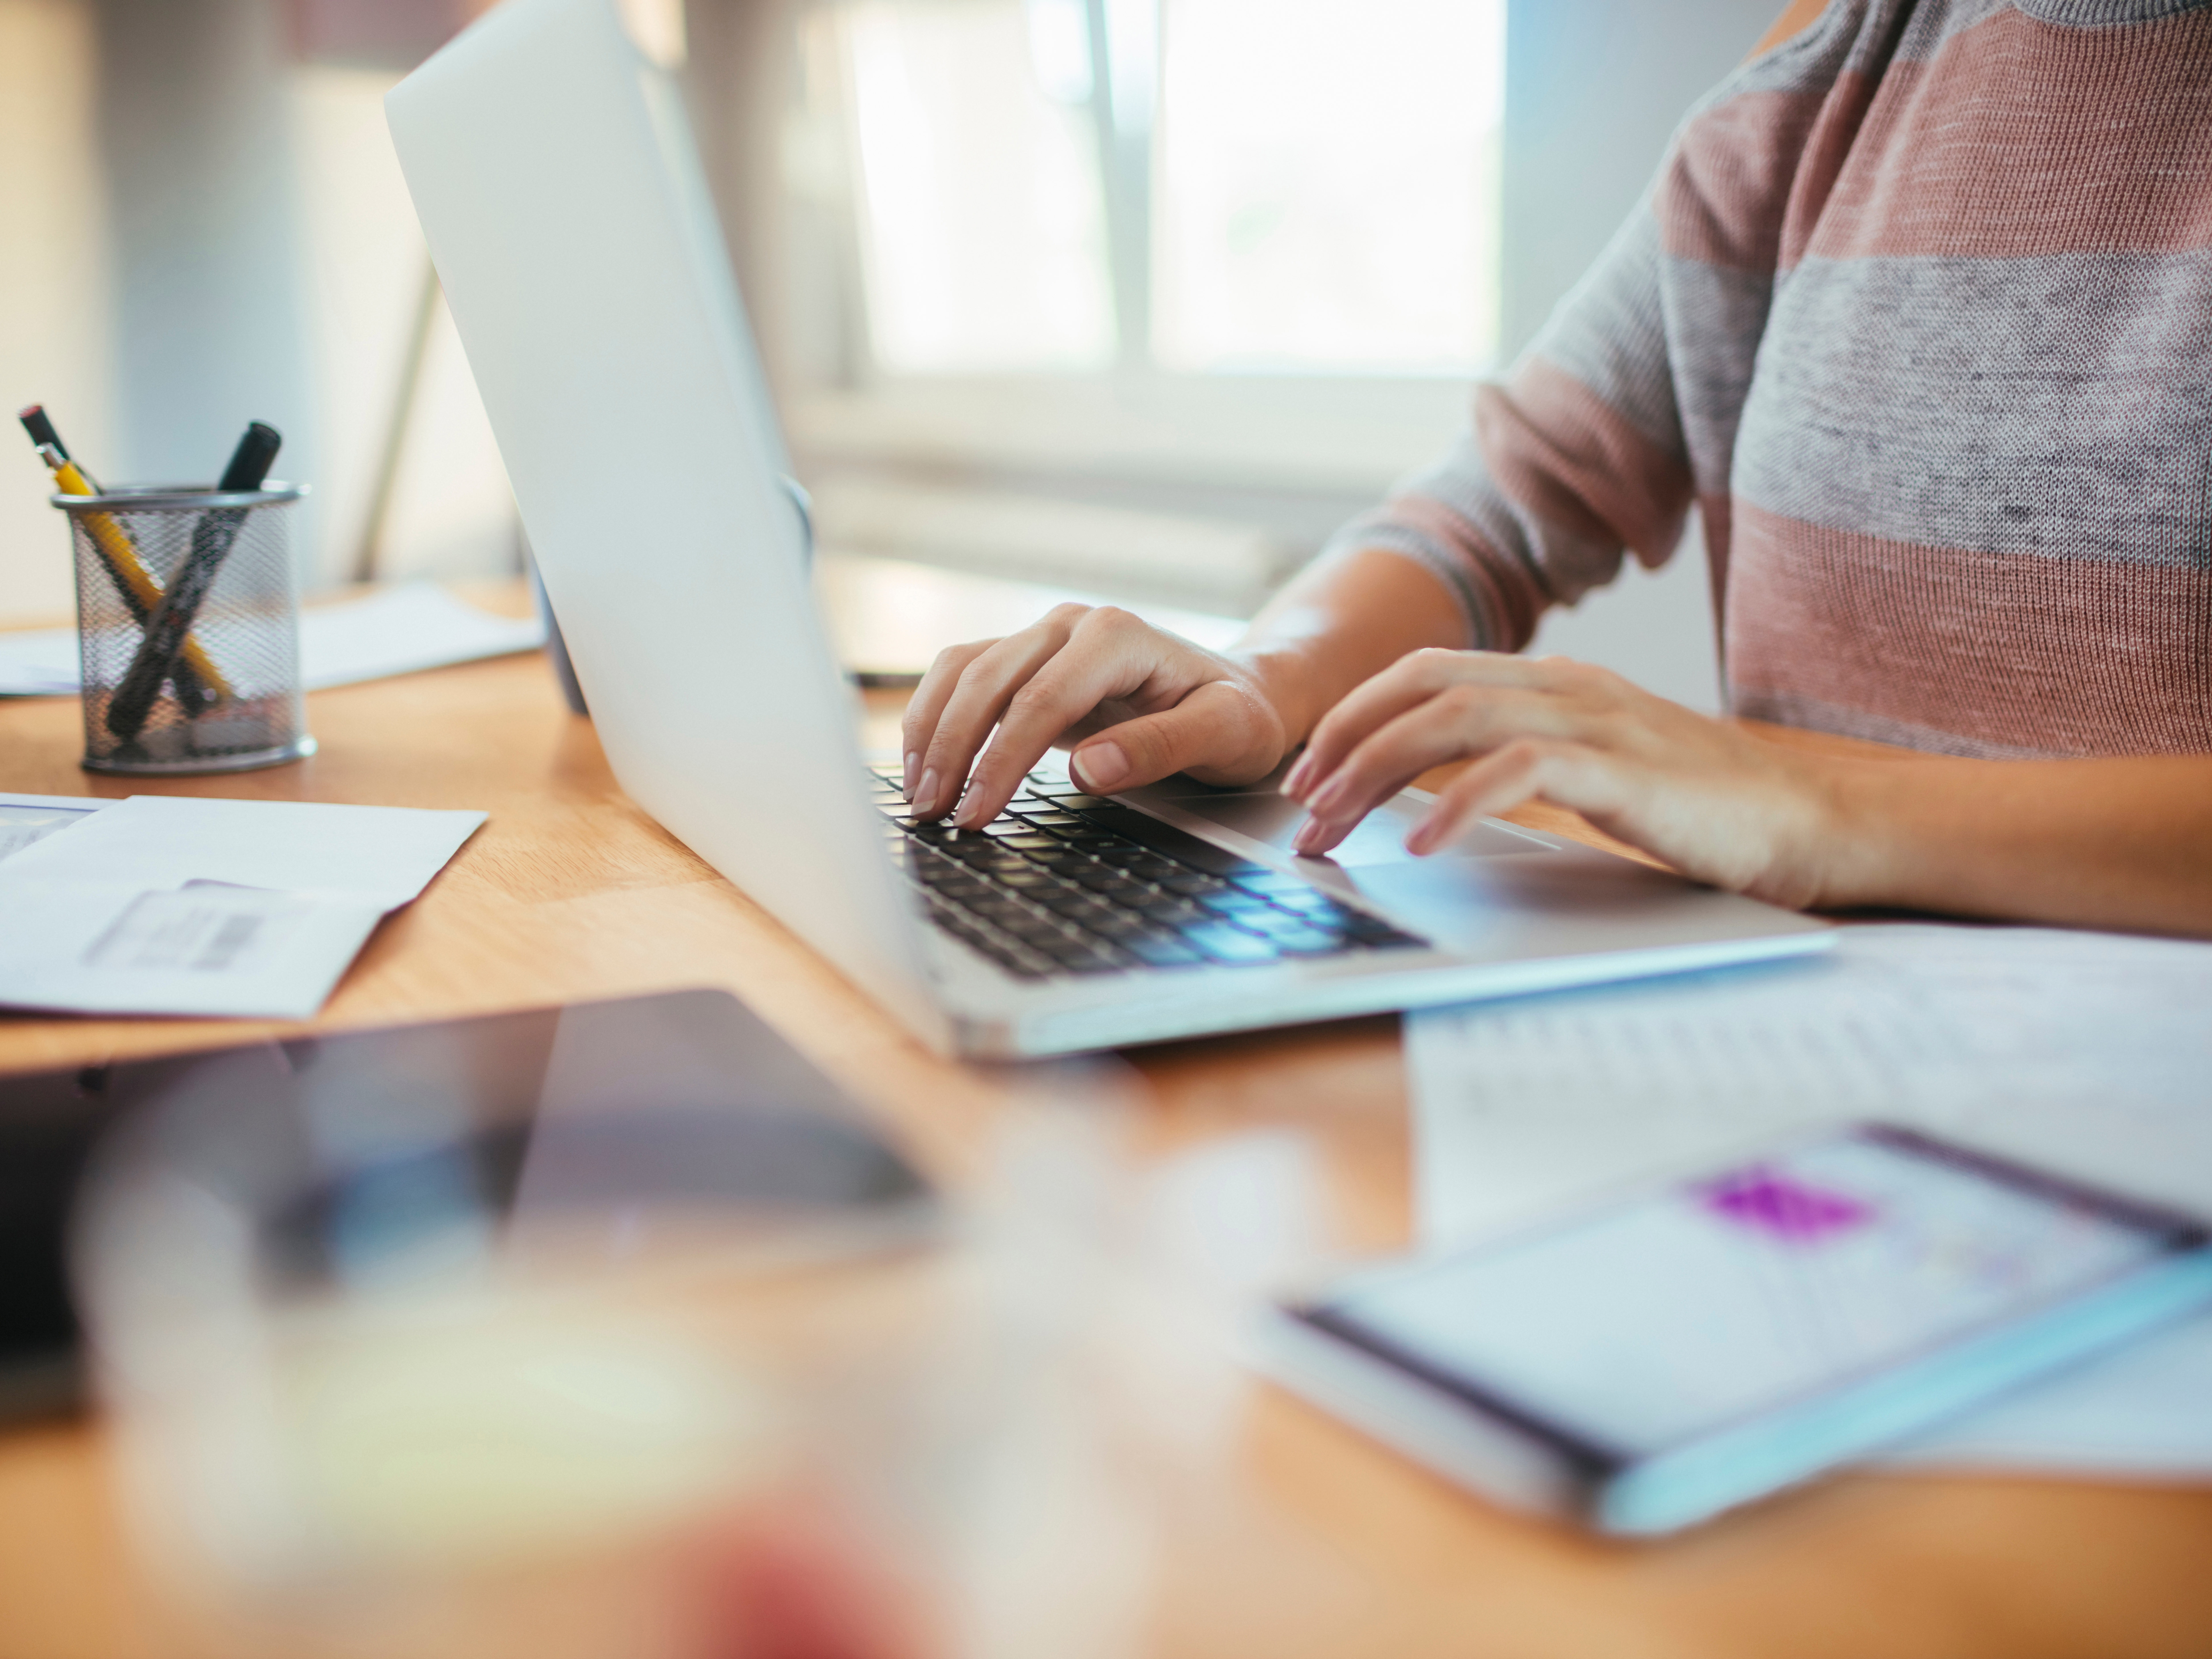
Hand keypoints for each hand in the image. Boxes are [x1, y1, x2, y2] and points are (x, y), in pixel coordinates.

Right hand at [900, 604, 1292, 827]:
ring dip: (931, 730)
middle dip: (953, 750)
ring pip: (963, 670)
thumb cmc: (1236, 716)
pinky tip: (926, 766)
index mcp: (1118, 636)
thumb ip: (1161, 748)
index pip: (1041, 699)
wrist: (1239, 692)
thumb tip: (1089, 769)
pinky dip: (936, 717)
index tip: (978, 813)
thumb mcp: (1226, 733)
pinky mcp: (1027, 660)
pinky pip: (964, 676)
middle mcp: (1073, 626)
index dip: (1002, 760)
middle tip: (933, 814)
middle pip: (989, 679)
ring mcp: (1044, 638)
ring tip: (919, 795)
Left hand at [1280, 649, 1840, 906]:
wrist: (1809, 820)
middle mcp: (1567, 688)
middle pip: (1423, 687)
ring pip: (1456, 719)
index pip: (1426, 671)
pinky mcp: (1625, 771)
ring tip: (1334, 821)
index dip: (1355, 713)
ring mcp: (1598, 723)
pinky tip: (1421, 843)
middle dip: (1346, 741)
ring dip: (1379, 770)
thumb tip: (1433, 795)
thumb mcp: (1591, 770)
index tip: (1309, 771)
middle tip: (1301, 803)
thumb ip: (1521, 762)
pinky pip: (1521, 771)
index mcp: (1554, 683)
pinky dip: (1459, 803)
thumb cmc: (1698, 807)